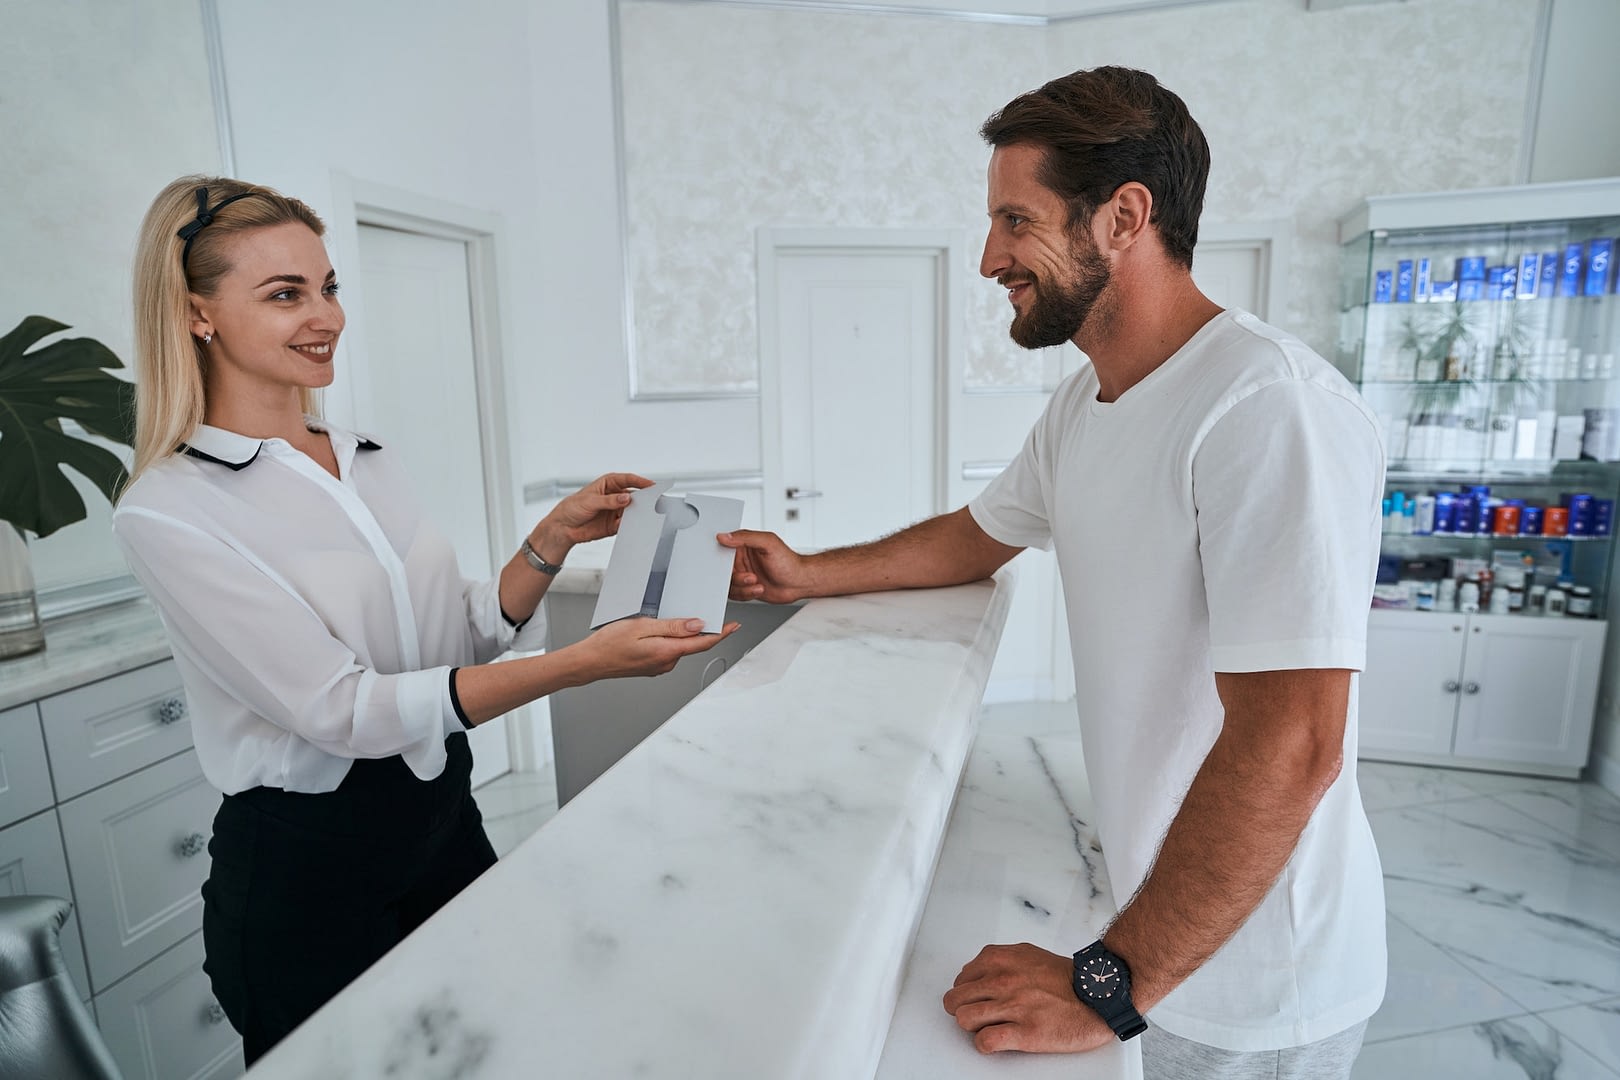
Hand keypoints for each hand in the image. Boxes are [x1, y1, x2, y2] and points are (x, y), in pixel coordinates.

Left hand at [531, 473, 652, 558]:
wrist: (563, 528)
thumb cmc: (571, 508)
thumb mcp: (590, 501)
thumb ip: (609, 501)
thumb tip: (626, 498)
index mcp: (608, 484)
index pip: (628, 480)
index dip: (640, 481)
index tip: (651, 485)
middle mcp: (614, 496)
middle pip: (634, 495)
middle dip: (643, 498)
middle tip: (652, 502)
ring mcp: (615, 510)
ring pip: (632, 510)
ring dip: (638, 513)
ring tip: (644, 516)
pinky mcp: (614, 524)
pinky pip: (627, 524)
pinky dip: (631, 525)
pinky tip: (634, 526)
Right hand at [575, 616, 739, 680]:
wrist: (590, 662)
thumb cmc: (609, 644)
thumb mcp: (642, 626)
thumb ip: (672, 627)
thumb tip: (698, 625)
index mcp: (667, 652)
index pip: (704, 643)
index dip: (722, 634)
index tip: (735, 625)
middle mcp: (667, 663)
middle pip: (694, 644)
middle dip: (704, 630)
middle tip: (708, 611)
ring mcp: (660, 667)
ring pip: (680, 647)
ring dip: (684, 634)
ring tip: (677, 617)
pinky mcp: (653, 667)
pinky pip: (669, 651)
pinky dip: (672, 640)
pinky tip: (662, 630)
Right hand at [717, 529, 811, 602]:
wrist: (799, 582)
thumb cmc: (789, 562)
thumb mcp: (768, 543)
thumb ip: (745, 537)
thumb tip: (724, 536)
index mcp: (744, 545)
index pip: (723, 549)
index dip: (722, 559)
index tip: (729, 565)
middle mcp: (742, 560)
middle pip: (723, 571)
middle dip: (736, 577)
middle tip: (751, 577)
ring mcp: (743, 575)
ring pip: (729, 584)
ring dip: (743, 586)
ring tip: (757, 582)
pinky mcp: (746, 588)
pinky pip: (736, 594)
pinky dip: (746, 593)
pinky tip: (759, 588)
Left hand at [942, 943, 1112, 1054]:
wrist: (1099, 996)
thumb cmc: (1068, 979)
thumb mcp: (1029, 955)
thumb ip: (1002, 962)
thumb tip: (979, 973)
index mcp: (1001, 959)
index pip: (961, 978)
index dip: (968, 992)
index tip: (977, 999)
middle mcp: (1003, 980)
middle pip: (955, 1000)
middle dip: (963, 1010)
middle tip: (978, 1015)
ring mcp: (1013, 1006)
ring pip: (964, 1019)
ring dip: (973, 1027)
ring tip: (988, 1027)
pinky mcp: (1024, 1032)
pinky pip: (985, 1042)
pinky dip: (986, 1045)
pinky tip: (997, 1041)